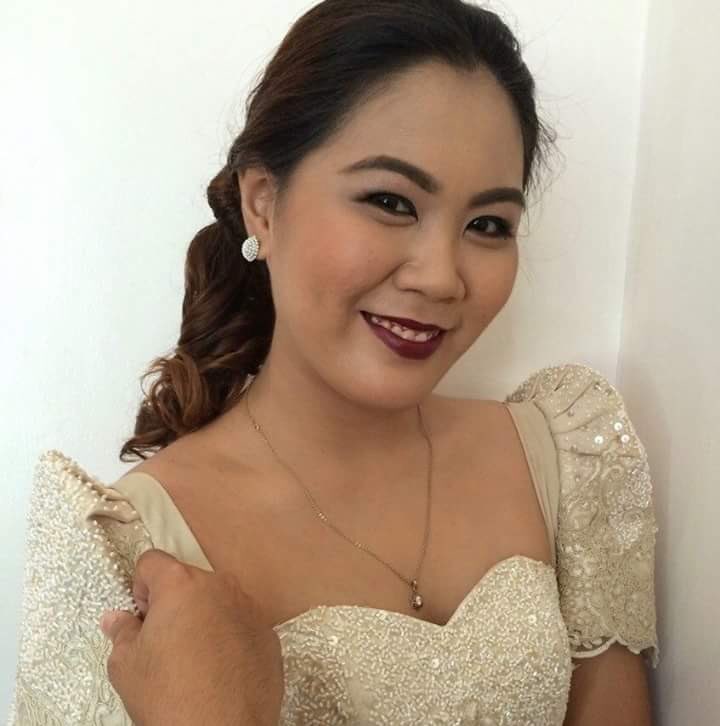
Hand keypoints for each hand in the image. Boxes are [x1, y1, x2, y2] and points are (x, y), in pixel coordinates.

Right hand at [99, 548, 283, 725]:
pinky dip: (229, 637)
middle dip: (173, 603)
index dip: (140, 587)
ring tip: (193, 659)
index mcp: (181, 585)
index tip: (142, 616)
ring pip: (218, 601)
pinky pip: (241, 623)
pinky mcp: (269, 633)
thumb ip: (122, 632)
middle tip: (164, 642)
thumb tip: (117, 618)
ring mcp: (250, 607)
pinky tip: (219, 670)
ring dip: (203, 618)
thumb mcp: (126, 666)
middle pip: (188, 580)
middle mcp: (220, 586)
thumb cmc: (169, 696)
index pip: (152, 561)